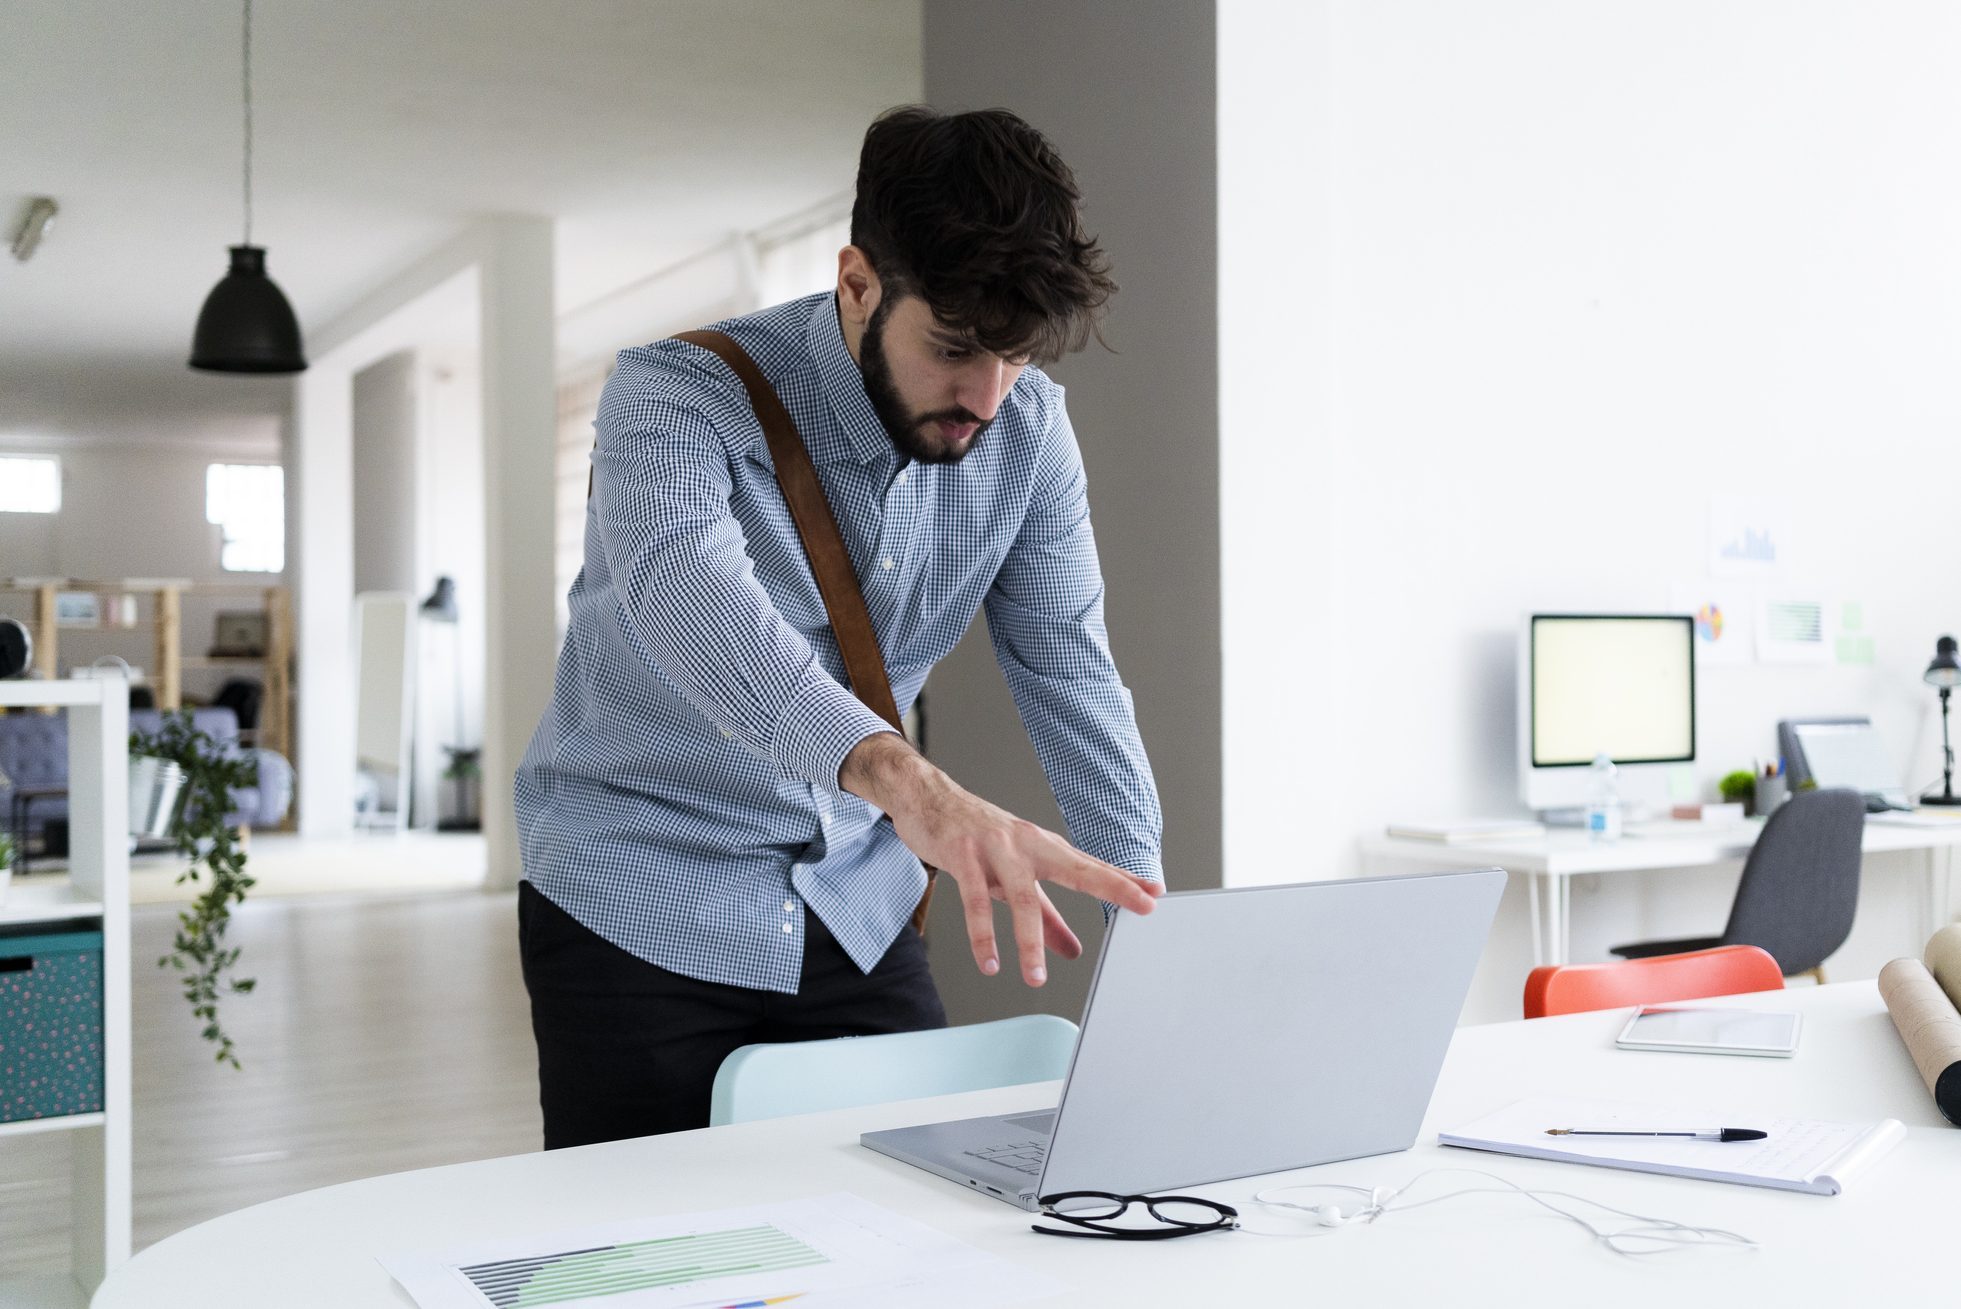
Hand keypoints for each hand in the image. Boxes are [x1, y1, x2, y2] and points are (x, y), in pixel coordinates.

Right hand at [841, 733, 1159, 985]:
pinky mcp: (963, 855)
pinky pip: (974, 900)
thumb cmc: (978, 837)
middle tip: (1141, 906)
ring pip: (1022, 895)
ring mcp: (995, 847)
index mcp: (1044, 848)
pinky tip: (990, 962)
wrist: (928, 797)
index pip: (1090, 866)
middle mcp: (1027, 844)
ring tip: (1035, 979)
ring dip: (1029, 941)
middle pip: (1075, 868)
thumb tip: (1074, 951)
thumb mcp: (1015, 877)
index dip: (1124, 880)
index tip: (1155, 894)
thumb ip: (1047, 916)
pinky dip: (982, 935)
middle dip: (1111, 886)